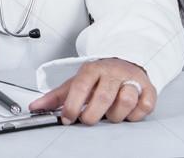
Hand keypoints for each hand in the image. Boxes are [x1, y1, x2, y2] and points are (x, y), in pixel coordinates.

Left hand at [28, 58, 155, 124]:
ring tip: (109, 114)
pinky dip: (134, 115)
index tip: (68, 118)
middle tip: (88, 120)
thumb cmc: (98, 77)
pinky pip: (144, 107)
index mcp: (92, 68)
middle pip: (103, 97)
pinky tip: (126, 112)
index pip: (80, 87)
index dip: (73, 105)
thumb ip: (55, 97)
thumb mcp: (75, 82)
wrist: (124, 63)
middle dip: (93, 115)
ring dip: (115, 115)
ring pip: (125, 102)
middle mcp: (112, 72)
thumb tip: (35, 106)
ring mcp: (132, 79)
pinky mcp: (148, 89)